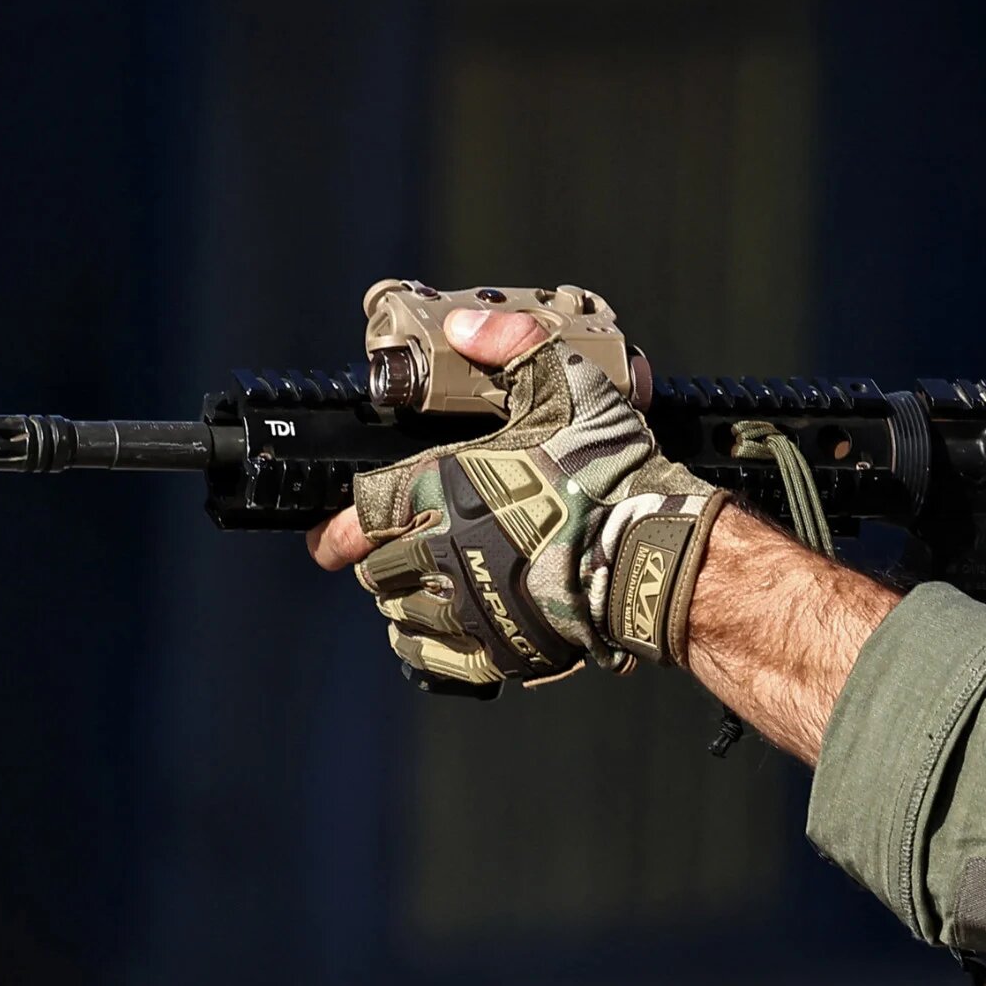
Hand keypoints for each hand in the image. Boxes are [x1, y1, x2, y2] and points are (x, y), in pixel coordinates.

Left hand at [308, 304, 725, 686]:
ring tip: (424, 592)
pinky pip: (435, 659)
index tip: (333, 534)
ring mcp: (466, 607)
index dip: (342, 526)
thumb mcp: (566, 382)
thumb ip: (511, 343)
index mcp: (441, 487)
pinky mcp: (497, 651)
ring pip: (400, 615)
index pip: (360, 514)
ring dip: (406, 603)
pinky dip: (427, 648)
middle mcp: (440, 552)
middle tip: (397, 555)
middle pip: (376, 569)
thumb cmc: (610, 470)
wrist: (652, 552)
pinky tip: (438, 636)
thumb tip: (463, 325)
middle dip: (382, 560)